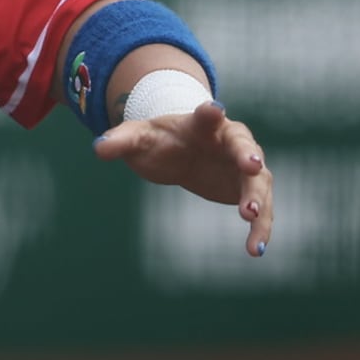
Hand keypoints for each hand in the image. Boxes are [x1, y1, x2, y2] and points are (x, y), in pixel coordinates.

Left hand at [95, 100, 274, 256]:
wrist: (178, 152)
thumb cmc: (159, 140)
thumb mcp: (136, 137)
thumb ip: (120, 141)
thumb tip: (98, 148)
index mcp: (202, 124)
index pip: (207, 115)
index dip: (210, 113)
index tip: (214, 110)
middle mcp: (231, 141)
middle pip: (244, 147)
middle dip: (248, 156)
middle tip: (252, 167)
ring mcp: (245, 166)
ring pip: (258, 182)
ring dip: (257, 199)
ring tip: (249, 219)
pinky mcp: (248, 191)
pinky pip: (261, 210)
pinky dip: (260, 228)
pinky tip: (256, 249)